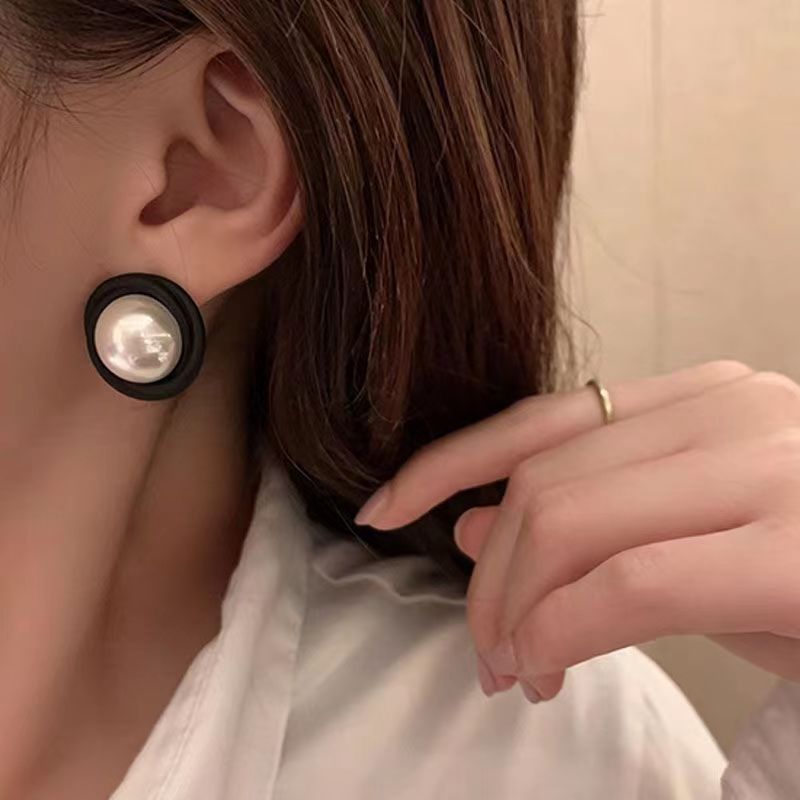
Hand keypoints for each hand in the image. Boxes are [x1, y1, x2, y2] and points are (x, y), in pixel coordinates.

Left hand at [354, 361, 799, 702]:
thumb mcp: (688, 539)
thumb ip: (582, 520)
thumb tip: (467, 527)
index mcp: (709, 399)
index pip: (541, 419)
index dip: (447, 462)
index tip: (383, 506)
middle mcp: (738, 412)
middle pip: (543, 480)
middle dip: (486, 574)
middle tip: (484, 648)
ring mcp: (772, 469)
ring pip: (566, 521)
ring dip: (514, 607)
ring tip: (514, 668)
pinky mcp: (794, 550)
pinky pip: (626, 584)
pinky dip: (560, 630)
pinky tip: (548, 669)